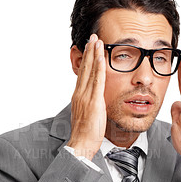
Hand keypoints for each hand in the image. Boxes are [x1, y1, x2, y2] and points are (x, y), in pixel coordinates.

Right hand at [67, 34, 106, 159]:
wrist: (80, 144)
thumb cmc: (85, 134)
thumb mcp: (87, 116)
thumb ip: (90, 106)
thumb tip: (96, 102)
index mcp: (79, 97)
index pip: (83, 74)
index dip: (86, 60)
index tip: (90, 48)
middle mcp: (80, 94)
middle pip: (84, 68)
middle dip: (89, 52)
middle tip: (92, 37)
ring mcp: (86, 97)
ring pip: (90, 71)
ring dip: (93, 54)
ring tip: (97, 40)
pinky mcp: (93, 102)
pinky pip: (97, 81)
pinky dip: (98, 68)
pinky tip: (101, 57)